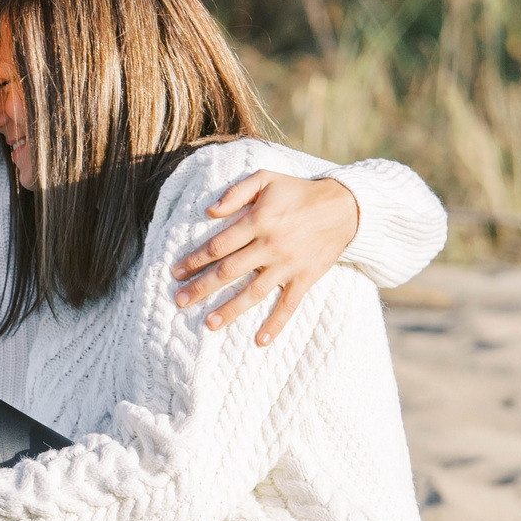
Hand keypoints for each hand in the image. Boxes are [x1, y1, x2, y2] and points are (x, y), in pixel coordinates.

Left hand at [171, 173, 358, 346]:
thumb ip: (236, 192)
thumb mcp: (266, 179)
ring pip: (253, 292)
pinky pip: (288, 305)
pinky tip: (260, 341)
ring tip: (209, 324)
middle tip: (179, 301)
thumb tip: (209, 211)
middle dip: (201, 288)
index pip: (218, 246)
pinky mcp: (305, 278)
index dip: (194, 260)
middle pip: (228, 272)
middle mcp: (270, 245)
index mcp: (258, 221)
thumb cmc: (298, 192)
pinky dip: (276, 324)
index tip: (176, 272)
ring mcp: (288, 265)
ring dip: (230, 310)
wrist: (344, 207)